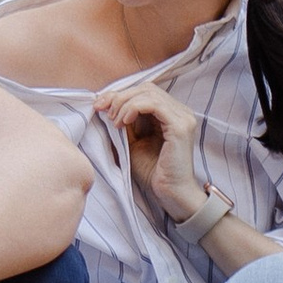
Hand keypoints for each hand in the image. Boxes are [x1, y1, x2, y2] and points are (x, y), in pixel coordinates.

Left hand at [106, 81, 205, 215]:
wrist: (170, 194)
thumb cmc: (153, 172)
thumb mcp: (133, 142)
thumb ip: (125, 123)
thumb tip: (106, 106)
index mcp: (171, 114)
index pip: (145, 92)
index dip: (120, 94)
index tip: (99, 105)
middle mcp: (180, 111)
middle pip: (146, 88)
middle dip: (119, 96)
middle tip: (101, 110)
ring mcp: (183, 117)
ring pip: (148, 93)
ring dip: (124, 104)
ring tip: (114, 122)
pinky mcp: (180, 126)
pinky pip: (154, 104)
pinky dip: (134, 108)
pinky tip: (123, 122)